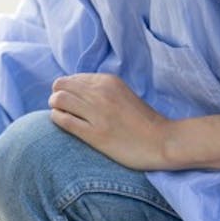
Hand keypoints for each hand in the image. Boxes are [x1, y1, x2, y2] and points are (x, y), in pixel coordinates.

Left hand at [48, 73, 172, 169]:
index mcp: (108, 81)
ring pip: (58, 100)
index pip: (72, 78)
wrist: (164, 142)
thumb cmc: (143, 121)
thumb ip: (100, 88)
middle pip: (60, 85)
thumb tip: (73, 89)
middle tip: (62, 107)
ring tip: (62, 114)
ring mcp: (97, 113)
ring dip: (55, 107)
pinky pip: (63, 120)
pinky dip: (57, 119)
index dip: (66, 89)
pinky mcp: (95, 134)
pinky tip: (64, 123)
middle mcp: (100, 93)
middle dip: (56, 95)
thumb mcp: (122, 93)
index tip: (71, 100)